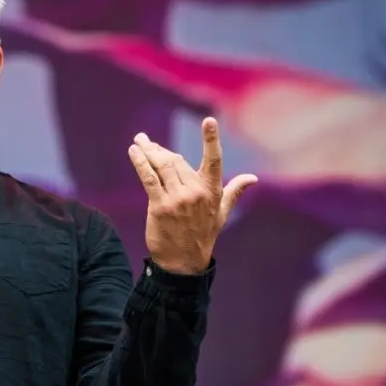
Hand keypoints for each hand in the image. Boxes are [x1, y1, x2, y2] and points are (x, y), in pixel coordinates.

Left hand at [128, 117, 257, 274]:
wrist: (183, 264)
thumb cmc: (203, 236)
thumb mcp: (221, 213)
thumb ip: (234, 191)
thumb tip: (252, 178)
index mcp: (212, 191)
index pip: (213, 160)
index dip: (211, 140)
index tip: (209, 121)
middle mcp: (195, 192)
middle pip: (176, 160)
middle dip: (159, 149)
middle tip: (147, 141)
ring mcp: (177, 200)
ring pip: (161, 166)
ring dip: (148, 151)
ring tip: (139, 141)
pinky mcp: (160, 207)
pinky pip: (148, 178)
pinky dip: (140, 163)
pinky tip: (134, 152)